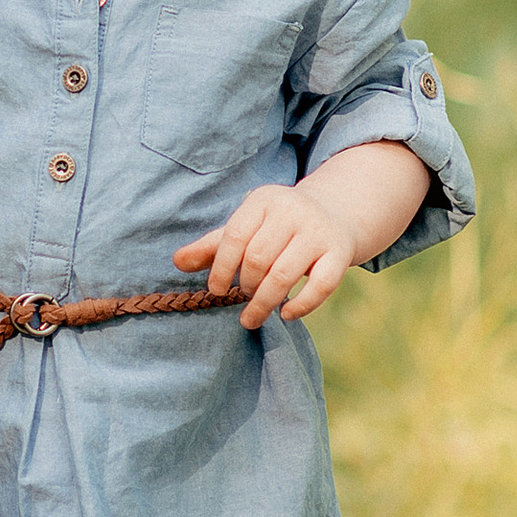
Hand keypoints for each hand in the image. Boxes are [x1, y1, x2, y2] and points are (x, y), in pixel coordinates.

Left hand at [176, 180, 358, 328]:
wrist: (335, 213)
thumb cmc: (278, 226)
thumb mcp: (246, 227)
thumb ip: (212, 246)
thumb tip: (176, 261)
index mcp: (264, 200)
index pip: (235, 236)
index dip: (221, 268)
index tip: (216, 290)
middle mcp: (293, 211)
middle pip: (258, 258)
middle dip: (245, 286)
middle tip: (242, 297)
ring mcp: (319, 232)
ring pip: (285, 274)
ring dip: (264, 303)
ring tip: (252, 316)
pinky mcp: (340, 253)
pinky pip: (321, 286)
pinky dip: (301, 306)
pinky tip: (286, 314)